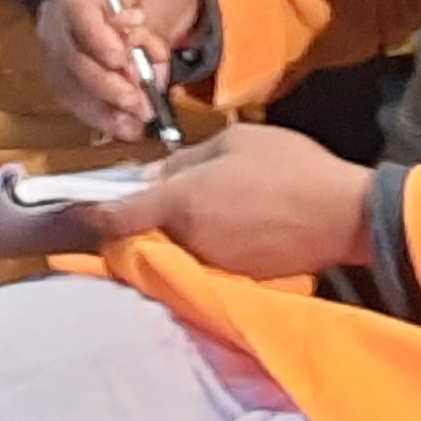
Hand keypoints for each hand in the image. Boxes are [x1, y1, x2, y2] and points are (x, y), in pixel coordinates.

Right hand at [35, 0, 202, 136]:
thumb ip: (150, 34)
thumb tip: (141, 76)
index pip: (78, 9)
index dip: (98, 39)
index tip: (122, 61)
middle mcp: (57, 7)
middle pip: (70, 52)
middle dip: (107, 84)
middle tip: (140, 104)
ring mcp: (54, 38)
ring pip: (67, 80)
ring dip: (103, 107)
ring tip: (135, 124)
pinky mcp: (59, 65)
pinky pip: (71, 94)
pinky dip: (98, 114)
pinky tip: (122, 126)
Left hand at [86, 124, 374, 278]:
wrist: (344, 215)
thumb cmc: (291, 167)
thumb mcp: (235, 142)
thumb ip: (186, 160)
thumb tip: (153, 176)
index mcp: (181, 202)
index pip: (116, 217)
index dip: (90, 215)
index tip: (76, 211)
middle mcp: (188, 240)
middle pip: (148, 232)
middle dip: (146, 217)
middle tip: (163, 194)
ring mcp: (212, 263)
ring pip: (178, 246)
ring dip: (180, 231)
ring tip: (212, 206)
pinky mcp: (237, 277)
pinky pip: (208, 257)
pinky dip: (210, 243)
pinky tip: (236, 225)